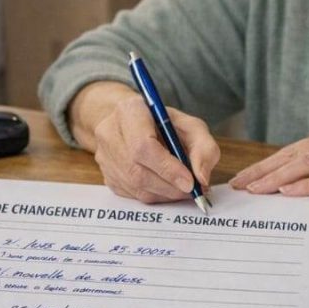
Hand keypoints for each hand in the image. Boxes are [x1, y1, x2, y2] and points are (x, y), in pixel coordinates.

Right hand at [86, 91, 219, 204]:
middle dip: (170, 186)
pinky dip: (155, 196)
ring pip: (135, 186)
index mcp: (130, 111)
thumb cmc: (165, 124)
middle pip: (137, 170)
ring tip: (184, 190)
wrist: (136, 125)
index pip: (143, 145)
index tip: (190, 182)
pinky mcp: (107, 175)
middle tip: (193, 191)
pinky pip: (132, 194)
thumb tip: (201, 177)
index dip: (167, 168)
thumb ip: (204, 147)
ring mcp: (104, 155)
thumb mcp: (192, 126)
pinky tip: (168, 189)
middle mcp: (109, 132)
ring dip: (164, 194)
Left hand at [229, 123, 308, 197]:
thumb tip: (306, 181)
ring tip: (255, 189)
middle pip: (292, 155)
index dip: (267, 164)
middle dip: (262, 170)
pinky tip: (290, 192)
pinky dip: (308, 185)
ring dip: (277, 177)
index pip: (294, 150)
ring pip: (306, 164)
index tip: (245, 177)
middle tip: (238, 185)